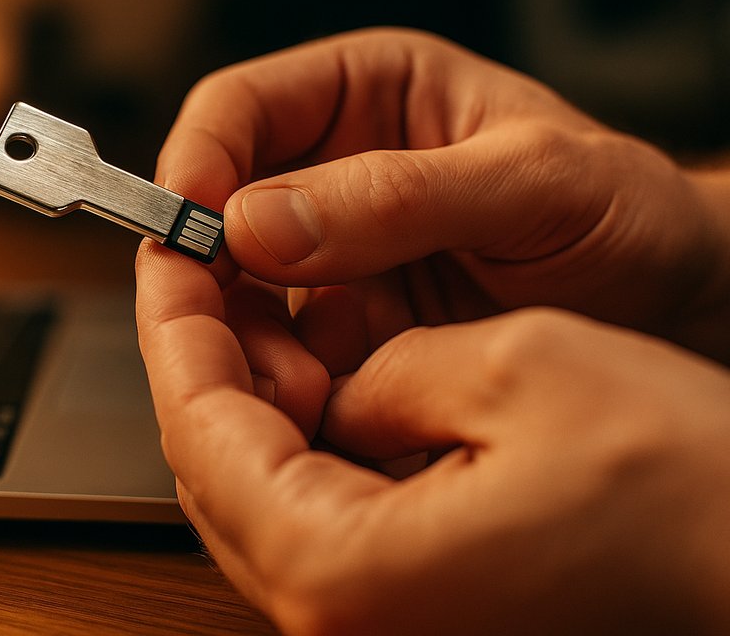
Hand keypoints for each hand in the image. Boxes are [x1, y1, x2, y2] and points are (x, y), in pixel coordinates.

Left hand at [136, 245, 729, 634]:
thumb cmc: (679, 488)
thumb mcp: (518, 370)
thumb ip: (384, 369)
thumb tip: (332, 374)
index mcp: (342, 566)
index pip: (198, 428)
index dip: (177, 322)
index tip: (170, 251)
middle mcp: (337, 616)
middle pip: (211, 465)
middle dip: (204, 353)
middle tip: (205, 267)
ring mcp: (368, 619)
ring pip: (255, 487)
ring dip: (249, 392)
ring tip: (263, 303)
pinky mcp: (406, 606)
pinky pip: (314, 512)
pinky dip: (299, 435)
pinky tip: (324, 372)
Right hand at [158, 28, 729, 364]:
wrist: (686, 315)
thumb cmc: (632, 217)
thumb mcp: (534, 184)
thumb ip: (397, 195)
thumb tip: (254, 221)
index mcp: (369, 95)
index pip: (238, 110)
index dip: (197, 161)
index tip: (186, 227)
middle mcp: (337, 173)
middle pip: (218, 209)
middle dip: (210, 273)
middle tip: (215, 327)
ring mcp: (339, 259)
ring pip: (238, 293)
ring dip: (243, 339)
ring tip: (292, 385)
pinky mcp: (353, 332)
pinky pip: (282, 354)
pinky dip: (282, 383)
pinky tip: (318, 408)